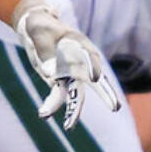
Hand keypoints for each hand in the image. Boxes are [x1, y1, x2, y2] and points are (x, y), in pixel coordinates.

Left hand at [12, 0, 121, 129]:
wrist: (35, 29)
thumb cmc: (40, 25)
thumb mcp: (38, 30)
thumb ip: (44, 48)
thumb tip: (49, 73)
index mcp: (79, 44)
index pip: (90, 56)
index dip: (94, 66)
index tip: (96, 78)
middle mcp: (79, 62)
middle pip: (95, 80)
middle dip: (105, 93)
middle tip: (115, 107)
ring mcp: (70, 74)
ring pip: (77, 94)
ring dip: (74, 110)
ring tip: (69, 126)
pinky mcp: (58, 81)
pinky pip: (58, 96)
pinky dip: (52, 105)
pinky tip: (43, 115)